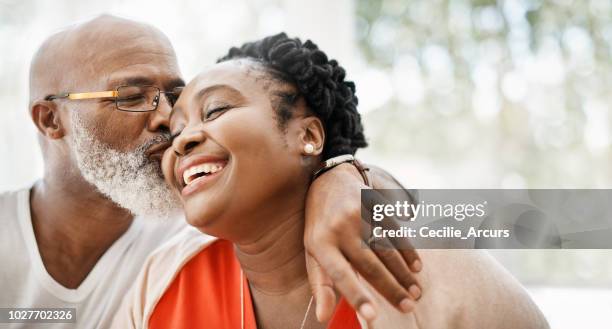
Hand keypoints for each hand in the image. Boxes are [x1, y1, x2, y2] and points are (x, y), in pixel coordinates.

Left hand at [304, 163, 421, 323]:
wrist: (329, 179)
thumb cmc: (320, 226)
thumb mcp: (313, 253)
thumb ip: (321, 284)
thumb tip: (324, 317)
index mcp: (320, 244)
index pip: (339, 275)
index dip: (356, 295)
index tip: (372, 316)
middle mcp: (339, 229)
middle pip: (370, 264)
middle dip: (391, 289)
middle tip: (408, 308)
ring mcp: (358, 214)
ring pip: (386, 250)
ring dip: (404, 273)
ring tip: (416, 293)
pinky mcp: (374, 204)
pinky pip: (395, 232)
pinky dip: (408, 251)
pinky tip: (417, 268)